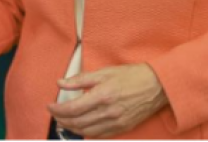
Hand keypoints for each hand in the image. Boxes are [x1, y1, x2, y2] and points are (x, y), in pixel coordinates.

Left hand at [47, 63, 168, 137]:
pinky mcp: (121, 128)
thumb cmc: (132, 75)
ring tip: (64, 121)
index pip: (73, 108)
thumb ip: (81, 79)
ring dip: (72, 128)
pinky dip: (86, 133)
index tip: (50, 106)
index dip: (58, 110)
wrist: (157, 86)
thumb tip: (60, 83)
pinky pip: (99, 135)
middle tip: (55, 114)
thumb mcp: (105, 72)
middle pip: (77, 122)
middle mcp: (107, 112)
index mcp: (102, 95)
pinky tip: (81, 127)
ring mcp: (115, 122)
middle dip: (61, 119)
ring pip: (86, 132)